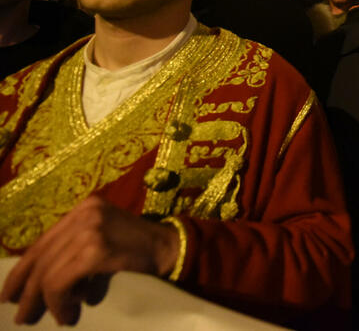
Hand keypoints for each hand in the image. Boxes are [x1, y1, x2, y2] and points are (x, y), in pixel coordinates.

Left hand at [0, 196, 178, 324]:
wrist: (175, 249)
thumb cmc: (140, 251)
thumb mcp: (104, 239)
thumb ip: (76, 250)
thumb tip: (43, 282)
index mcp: (85, 208)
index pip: (43, 241)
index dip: (22, 270)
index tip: (10, 294)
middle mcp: (84, 214)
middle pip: (41, 256)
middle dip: (27, 290)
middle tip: (21, 316)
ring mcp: (91, 230)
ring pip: (49, 272)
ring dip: (45, 301)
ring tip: (49, 318)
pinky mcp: (97, 250)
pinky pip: (63, 280)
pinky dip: (60, 301)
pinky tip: (69, 312)